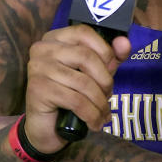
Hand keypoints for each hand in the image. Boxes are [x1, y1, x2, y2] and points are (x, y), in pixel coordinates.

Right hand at [23, 25, 129, 153]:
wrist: (46, 128)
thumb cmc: (70, 96)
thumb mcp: (93, 74)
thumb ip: (109, 58)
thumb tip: (124, 42)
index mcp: (54, 38)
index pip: (83, 32)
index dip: (104, 50)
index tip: (113, 68)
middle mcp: (42, 49)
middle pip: (85, 56)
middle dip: (104, 80)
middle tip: (108, 95)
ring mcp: (38, 68)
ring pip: (83, 82)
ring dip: (100, 102)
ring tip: (103, 113)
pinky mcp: (38, 90)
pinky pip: (75, 100)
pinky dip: (91, 114)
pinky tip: (95, 123)